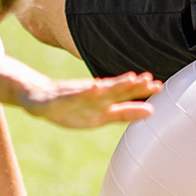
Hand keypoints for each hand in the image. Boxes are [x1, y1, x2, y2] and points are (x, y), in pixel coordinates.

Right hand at [23, 71, 158, 129]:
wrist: (37, 99)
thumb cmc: (72, 108)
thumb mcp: (99, 116)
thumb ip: (123, 112)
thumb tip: (151, 111)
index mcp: (102, 102)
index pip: (124, 96)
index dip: (140, 92)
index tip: (158, 86)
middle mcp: (92, 97)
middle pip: (114, 90)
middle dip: (131, 86)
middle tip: (148, 80)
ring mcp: (76, 96)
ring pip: (97, 90)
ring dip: (113, 85)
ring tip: (129, 79)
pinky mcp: (61, 99)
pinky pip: (74, 97)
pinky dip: (85, 92)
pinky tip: (95, 88)